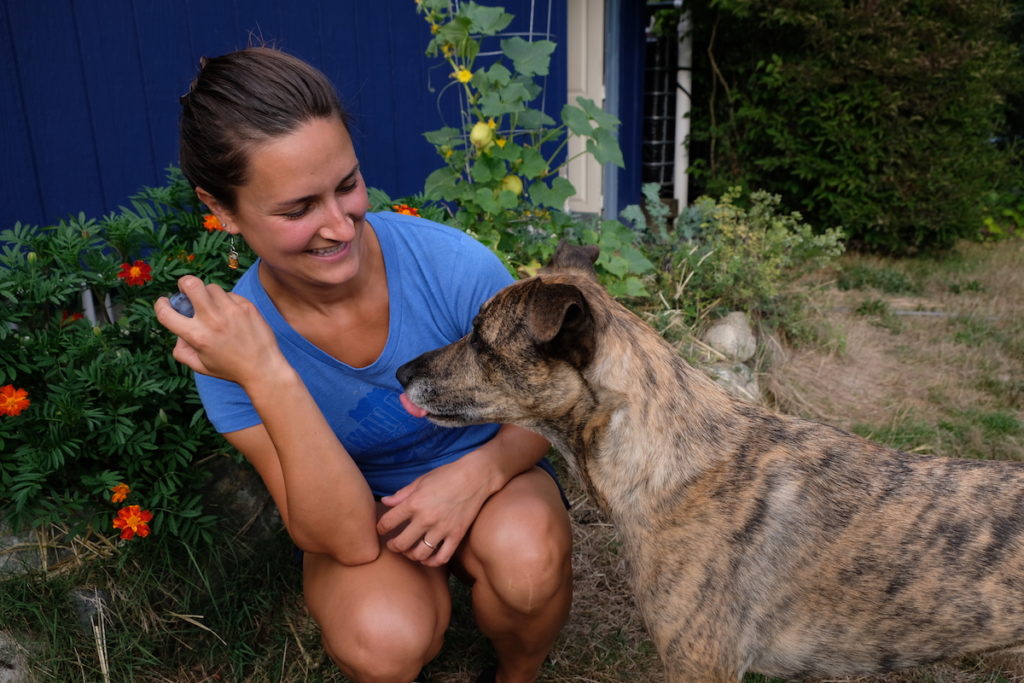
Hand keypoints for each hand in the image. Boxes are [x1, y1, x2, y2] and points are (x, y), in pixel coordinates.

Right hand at [154, 275, 288, 386]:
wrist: (263, 368)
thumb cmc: (230, 368)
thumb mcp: (200, 366)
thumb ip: (181, 351)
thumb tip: (178, 334)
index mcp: (196, 335)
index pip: (166, 312)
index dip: (160, 305)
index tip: (164, 302)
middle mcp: (212, 320)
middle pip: (190, 284)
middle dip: (184, 283)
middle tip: (186, 290)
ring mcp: (231, 310)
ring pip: (211, 287)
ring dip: (207, 294)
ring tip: (213, 308)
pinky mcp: (246, 306)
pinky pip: (229, 295)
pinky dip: (226, 302)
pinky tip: (231, 315)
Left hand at [376, 454, 497, 566]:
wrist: (476, 476)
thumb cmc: (447, 474)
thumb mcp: (421, 480)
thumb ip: (402, 494)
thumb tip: (385, 502)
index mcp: (414, 503)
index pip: (387, 522)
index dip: (380, 528)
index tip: (381, 530)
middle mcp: (426, 518)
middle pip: (401, 544)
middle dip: (393, 546)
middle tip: (393, 544)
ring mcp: (442, 529)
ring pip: (420, 554)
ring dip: (410, 556)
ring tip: (409, 551)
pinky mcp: (457, 535)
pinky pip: (442, 557)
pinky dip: (432, 562)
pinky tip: (427, 558)